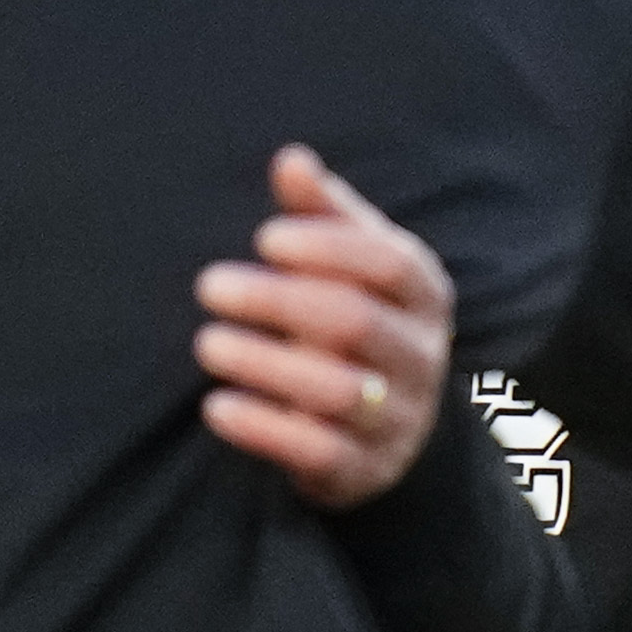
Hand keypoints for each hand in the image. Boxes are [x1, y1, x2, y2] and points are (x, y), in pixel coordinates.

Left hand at [198, 146, 452, 510]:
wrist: (392, 430)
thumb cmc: (357, 323)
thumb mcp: (351, 266)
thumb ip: (323, 214)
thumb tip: (292, 160)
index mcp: (424, 296)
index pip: (390, 265)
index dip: (329, 248)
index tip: (264, 238)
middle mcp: (421, 357)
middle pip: (355, 323)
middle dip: (278, 301)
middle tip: (209, 284)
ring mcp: (398, 419)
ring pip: (337, 391)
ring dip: (264, 364)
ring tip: (206, 343)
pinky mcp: (365, 470)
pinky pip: (318, 452)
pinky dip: (264, 429)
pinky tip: (216, 406)